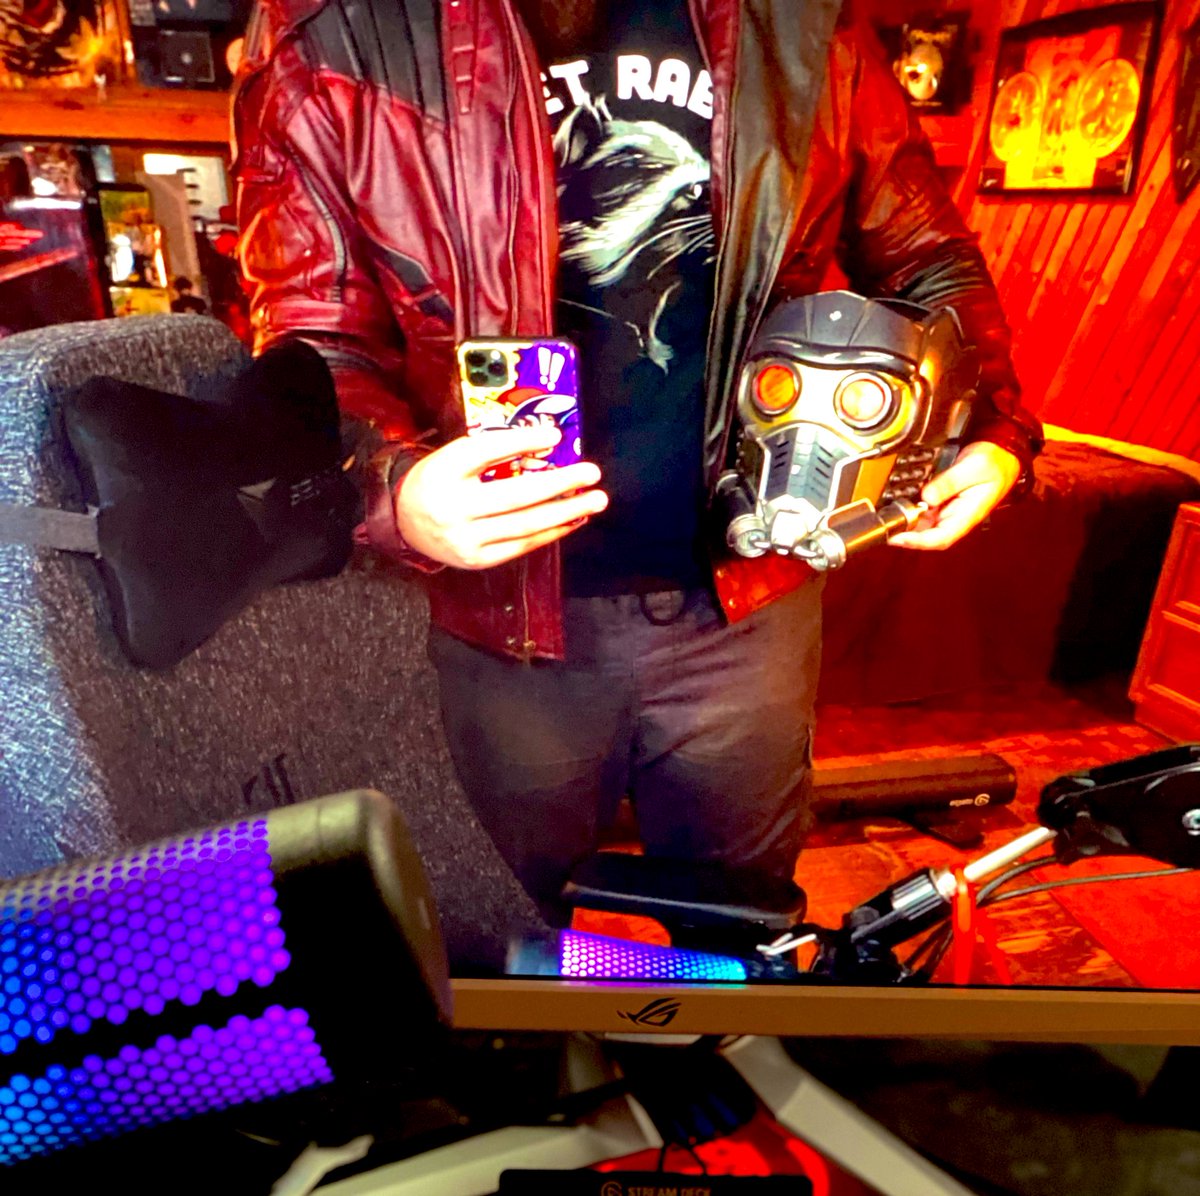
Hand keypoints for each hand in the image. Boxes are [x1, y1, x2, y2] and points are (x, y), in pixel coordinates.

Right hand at [394, 426, 607, 568]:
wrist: (403, 521)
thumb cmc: (439, 481)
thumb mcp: (456, 456)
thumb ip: (494, 449)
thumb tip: (548, 443)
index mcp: (445, 471)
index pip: (486, 452)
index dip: (523, 443)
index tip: (556, 436)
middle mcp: (454, 507)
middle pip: (516, 494)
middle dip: (560, 484)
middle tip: (591, 474)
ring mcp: (466, 538)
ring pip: (525, 524)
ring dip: (565, 513)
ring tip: (593, 501)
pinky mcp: (476, 559)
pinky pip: (521, 546)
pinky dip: (550, 533)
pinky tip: (571, 521)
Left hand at [889, 441, 1021, 550]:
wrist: (1002, 453)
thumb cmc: (995, 462)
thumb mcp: (973, 467)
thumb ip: (949, 482)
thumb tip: (926, 497)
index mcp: (969, 515)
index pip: (941, 538)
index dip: (918, 542)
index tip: (899, 537)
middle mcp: (957, 517)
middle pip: (929, 536)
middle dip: (906, 536)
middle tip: (885, 530)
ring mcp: (950, 511)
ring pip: (925, 526)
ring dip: (907, 525)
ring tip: (888, 520)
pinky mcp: (944, 503)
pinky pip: (925, 512)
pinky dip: (911, 512)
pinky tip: (899, 507)